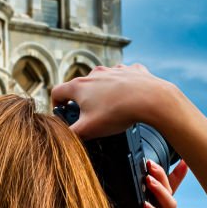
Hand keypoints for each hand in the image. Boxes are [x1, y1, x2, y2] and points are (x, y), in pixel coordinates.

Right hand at [50, 64, 179, 140]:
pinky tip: (129, 98)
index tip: (62, 112)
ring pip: (103, 81)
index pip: (57, 92)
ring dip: (103, 92)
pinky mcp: (132, 71)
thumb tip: (65, 137)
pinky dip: (124, 87)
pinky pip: (124, 78)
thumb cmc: (118, 112)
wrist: (150, 99)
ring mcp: (114, 70)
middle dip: (82, 100)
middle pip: (81, 86)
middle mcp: (95, 74)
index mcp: (79, 86)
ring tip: (112, 108)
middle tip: (90, 116)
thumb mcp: (89, 129)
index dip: (56, 104)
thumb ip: (72, 134)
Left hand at [110, 159, 188, 207]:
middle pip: (169, 195)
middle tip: (150, 164)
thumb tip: (105, 178)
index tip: (181, 159)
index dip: (175, 176)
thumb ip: (117, 205)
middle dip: (163, 177)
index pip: (165, 193)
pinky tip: (146, 206)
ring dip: (160, 191)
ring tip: (148, 179)